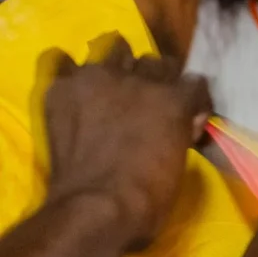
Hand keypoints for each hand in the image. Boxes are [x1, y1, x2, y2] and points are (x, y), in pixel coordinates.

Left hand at [42, 38, 211, 251]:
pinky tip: (80, 93)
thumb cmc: (150, 197)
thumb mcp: (181, 160)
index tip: (188, 111)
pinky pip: (69, 65)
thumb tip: (188, 120)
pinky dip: (77, 76)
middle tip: (151, 101)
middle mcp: (140, 80)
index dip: (191, 97)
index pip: (193, 81)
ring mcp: (98, 79)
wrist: (97, 206)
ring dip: (121, 66)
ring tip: (115, 86)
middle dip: (159, 79)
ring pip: (116, 50)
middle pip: (156, 62)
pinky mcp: (64, 87)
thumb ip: (184, 130)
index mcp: (174, 100)